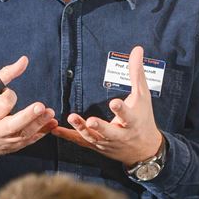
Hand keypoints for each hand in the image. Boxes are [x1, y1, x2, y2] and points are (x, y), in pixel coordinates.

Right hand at [0, 55, 56, 159]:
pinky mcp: (16, 146)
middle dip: (28, 116)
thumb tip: (24, 60)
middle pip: (13, 124)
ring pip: (25, 134)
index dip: (8, 95)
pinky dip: (43, 132)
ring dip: (40, 123)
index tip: (8, 93)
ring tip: (50, 113)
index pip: (2, 103)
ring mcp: (7, 141)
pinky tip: (52, 124)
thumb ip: (5, 74)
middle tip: (40, 106)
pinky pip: (31, 140)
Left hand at [51, 45, 162, 165]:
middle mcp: (120, 134)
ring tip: (71, 118)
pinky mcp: (97, 146)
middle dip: (100, 127)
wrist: (144, 149)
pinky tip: (54, 129)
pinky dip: (68, 136)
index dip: (121, 110)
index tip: (114, 102)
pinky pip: (80, 141)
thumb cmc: (143, 118)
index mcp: (132, 121)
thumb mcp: (142, 96)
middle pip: (109, 132)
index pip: (127, 115)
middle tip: (91, 120)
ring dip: (81, 129)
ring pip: (93, 137)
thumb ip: (137, 73)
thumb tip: (137, 49)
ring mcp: (107, 142)